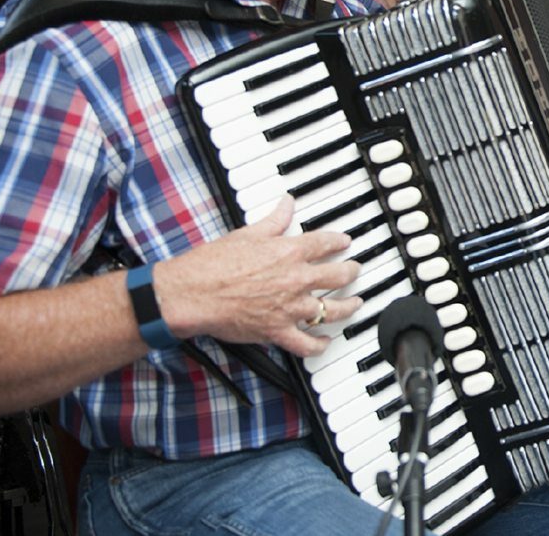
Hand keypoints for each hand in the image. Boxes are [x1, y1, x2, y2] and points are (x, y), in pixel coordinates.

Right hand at [152, 196, 362, 356]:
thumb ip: (273, 220)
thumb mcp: (246, 234)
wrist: (193, 293)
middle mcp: (295, 280)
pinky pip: (307, 344)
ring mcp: (290, 308)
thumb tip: (287, 203)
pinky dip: (319, 345)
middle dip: (351, 271)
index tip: (344, 242)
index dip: (339, 241)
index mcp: (289, 252)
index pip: (326, 243)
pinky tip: (326, 341)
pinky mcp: (277, 331)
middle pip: (338, 275)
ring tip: (356, 302)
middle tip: (355, 269)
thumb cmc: (213, 264)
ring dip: (348, 306)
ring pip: (332, 310)